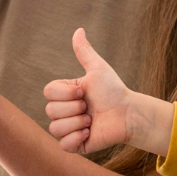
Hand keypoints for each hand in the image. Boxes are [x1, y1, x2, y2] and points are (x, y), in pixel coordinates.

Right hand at [43, 28, 173, 155]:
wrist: (128, 113)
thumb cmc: (114, 90)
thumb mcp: (98, 69)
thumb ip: (85, 52)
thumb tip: (78, 30)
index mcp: (65, 94)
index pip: (48, 92)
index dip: (66, 93)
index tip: (84, 91)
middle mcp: (64, 111)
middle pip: (50, 110)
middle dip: (74, 108)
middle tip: (90, 107)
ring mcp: (68, 129)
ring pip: (54, 128)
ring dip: (76, 123)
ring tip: (91, 121)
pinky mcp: (76, 145)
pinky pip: (63, 145)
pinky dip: (76, 138)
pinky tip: (89, 133)